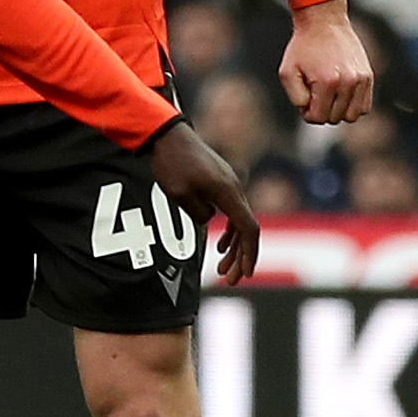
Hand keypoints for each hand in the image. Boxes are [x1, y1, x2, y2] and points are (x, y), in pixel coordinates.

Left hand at [144, 121, 261, 287]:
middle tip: (229, 280)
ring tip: (223, 268)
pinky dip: (229, 232)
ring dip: (234, 247)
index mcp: (228, 193)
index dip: (249, 254)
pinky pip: (233, 212)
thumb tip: (209, 220)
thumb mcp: (180, 196)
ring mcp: (229, 185)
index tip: (244, 274)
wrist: (168, 135)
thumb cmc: (172, 164)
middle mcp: (234, 189)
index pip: (248, 229)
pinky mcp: (221, 182)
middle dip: (240, 258)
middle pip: (247, 229)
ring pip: (240, 222)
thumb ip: (199, 214)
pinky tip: (219, 245)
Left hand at [278, 0, 375, 125]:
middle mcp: (348, 82)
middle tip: (315, 92)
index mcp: (327, 82)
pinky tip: (341, 93)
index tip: (305, 97)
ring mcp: (361, 79)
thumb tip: (310, 111)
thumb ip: (296, 98)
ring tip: (329, 95)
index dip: (307, 112)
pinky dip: (353, 105)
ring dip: (339, 110)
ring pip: (352, 116)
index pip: (318, 118)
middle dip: (322, 110)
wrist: (324, 21)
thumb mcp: (287, 72)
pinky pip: (364, 106)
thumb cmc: (303, 46)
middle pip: (335, 118)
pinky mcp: (368, 76)